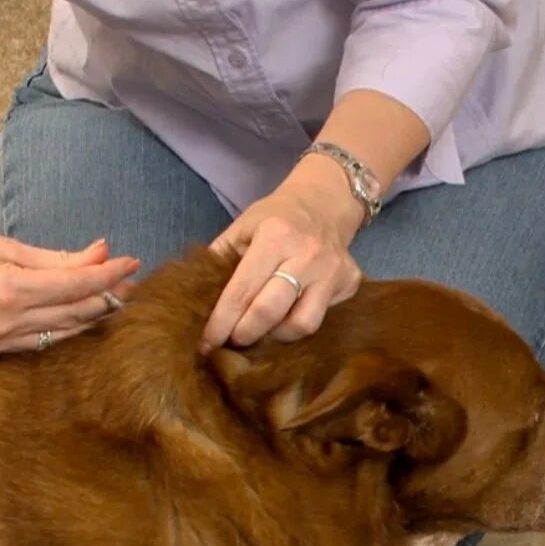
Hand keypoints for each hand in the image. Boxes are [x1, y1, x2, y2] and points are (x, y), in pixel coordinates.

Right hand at [0, 218, 138, 355]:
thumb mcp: (4, 245)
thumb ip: (55, 257)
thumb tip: (99, 252)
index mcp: (8, 289)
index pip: (76, 286)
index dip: (108, 274)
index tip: (131, 262)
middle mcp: (4, 322)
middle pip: (74, 313)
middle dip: (107, 296)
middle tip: (131, 282)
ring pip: (61, 333)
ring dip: (90, 316)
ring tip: (113, 299)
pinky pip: (38, 343)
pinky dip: (62, 330)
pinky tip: (78, 318)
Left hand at [202, 155, 365, 352]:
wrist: (325, 202)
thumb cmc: (276, 218)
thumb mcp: (242, 227)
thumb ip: (219, 260)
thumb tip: (194, 303)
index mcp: (275, 237)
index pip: (241, 291)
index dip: (221, 322)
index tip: (206, 343)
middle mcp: (307, 254)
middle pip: (270, 312)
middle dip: (244, 334)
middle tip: (231, 341)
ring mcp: (333, 270)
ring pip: (303, 325)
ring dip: (276, 336)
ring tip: (262, 331)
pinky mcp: (350, 282)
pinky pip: (322, 319)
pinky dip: (299, 325)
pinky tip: (286, 319)